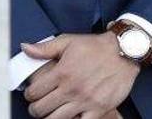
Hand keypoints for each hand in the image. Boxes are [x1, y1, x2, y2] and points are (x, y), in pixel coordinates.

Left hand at [21, 32, 139, 118]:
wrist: (125, 50)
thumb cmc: (97, 46)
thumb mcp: (69, 41)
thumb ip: (45, 48)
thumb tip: (26, 48)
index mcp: (62, 72)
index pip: (33, 93)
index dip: (29, 95)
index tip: (33, 94)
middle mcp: (71, 88)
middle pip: (40, 110)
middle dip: (36, 109)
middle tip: (41, 105)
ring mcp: (85, 100)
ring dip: (51, 117)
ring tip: (54, 111)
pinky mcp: (99, 108)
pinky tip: (73, 115)